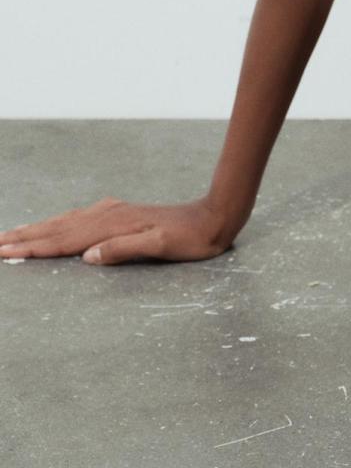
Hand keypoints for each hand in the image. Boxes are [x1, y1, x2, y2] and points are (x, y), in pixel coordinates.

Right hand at [0, 195, 236, 265]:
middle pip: (56, 228)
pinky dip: (56, 224)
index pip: (63, 240)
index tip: (4, 252)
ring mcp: (111, 212)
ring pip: (63, 222)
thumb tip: (88, 256)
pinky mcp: (118, 213)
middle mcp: (106, 214)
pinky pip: (76, 219)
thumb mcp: (160, 247)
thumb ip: (124, 250)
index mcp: (111, 225)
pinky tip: (53, 226)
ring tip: (11, 235)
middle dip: (23, 237)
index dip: (32, 248)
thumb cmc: (188, 239)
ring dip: (36, 230)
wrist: (212, 217)